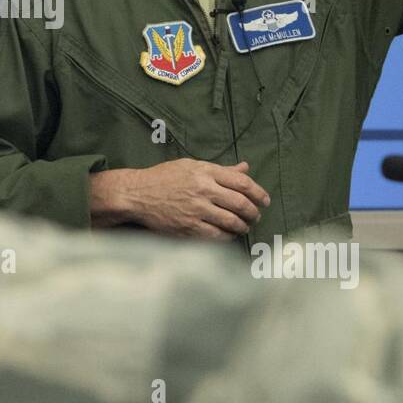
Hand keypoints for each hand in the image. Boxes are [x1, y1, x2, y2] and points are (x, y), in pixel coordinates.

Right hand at [90, 159, 268, 240]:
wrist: (137, 194)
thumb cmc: (164, 178)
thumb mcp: (191, 166)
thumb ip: (220, 170)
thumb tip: (245, 168)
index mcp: (205, 172)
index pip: (242, 183)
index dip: (258, 193)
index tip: (265, 200)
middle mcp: (203, 190)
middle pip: (241, 203)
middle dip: (253, 212)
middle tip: (256, 216)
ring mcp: (196, 210)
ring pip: (232, 221)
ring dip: (243, 226)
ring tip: (244, 226)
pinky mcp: (188, 227)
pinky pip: (217, 235)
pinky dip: (228, 237)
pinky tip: (229, 235)